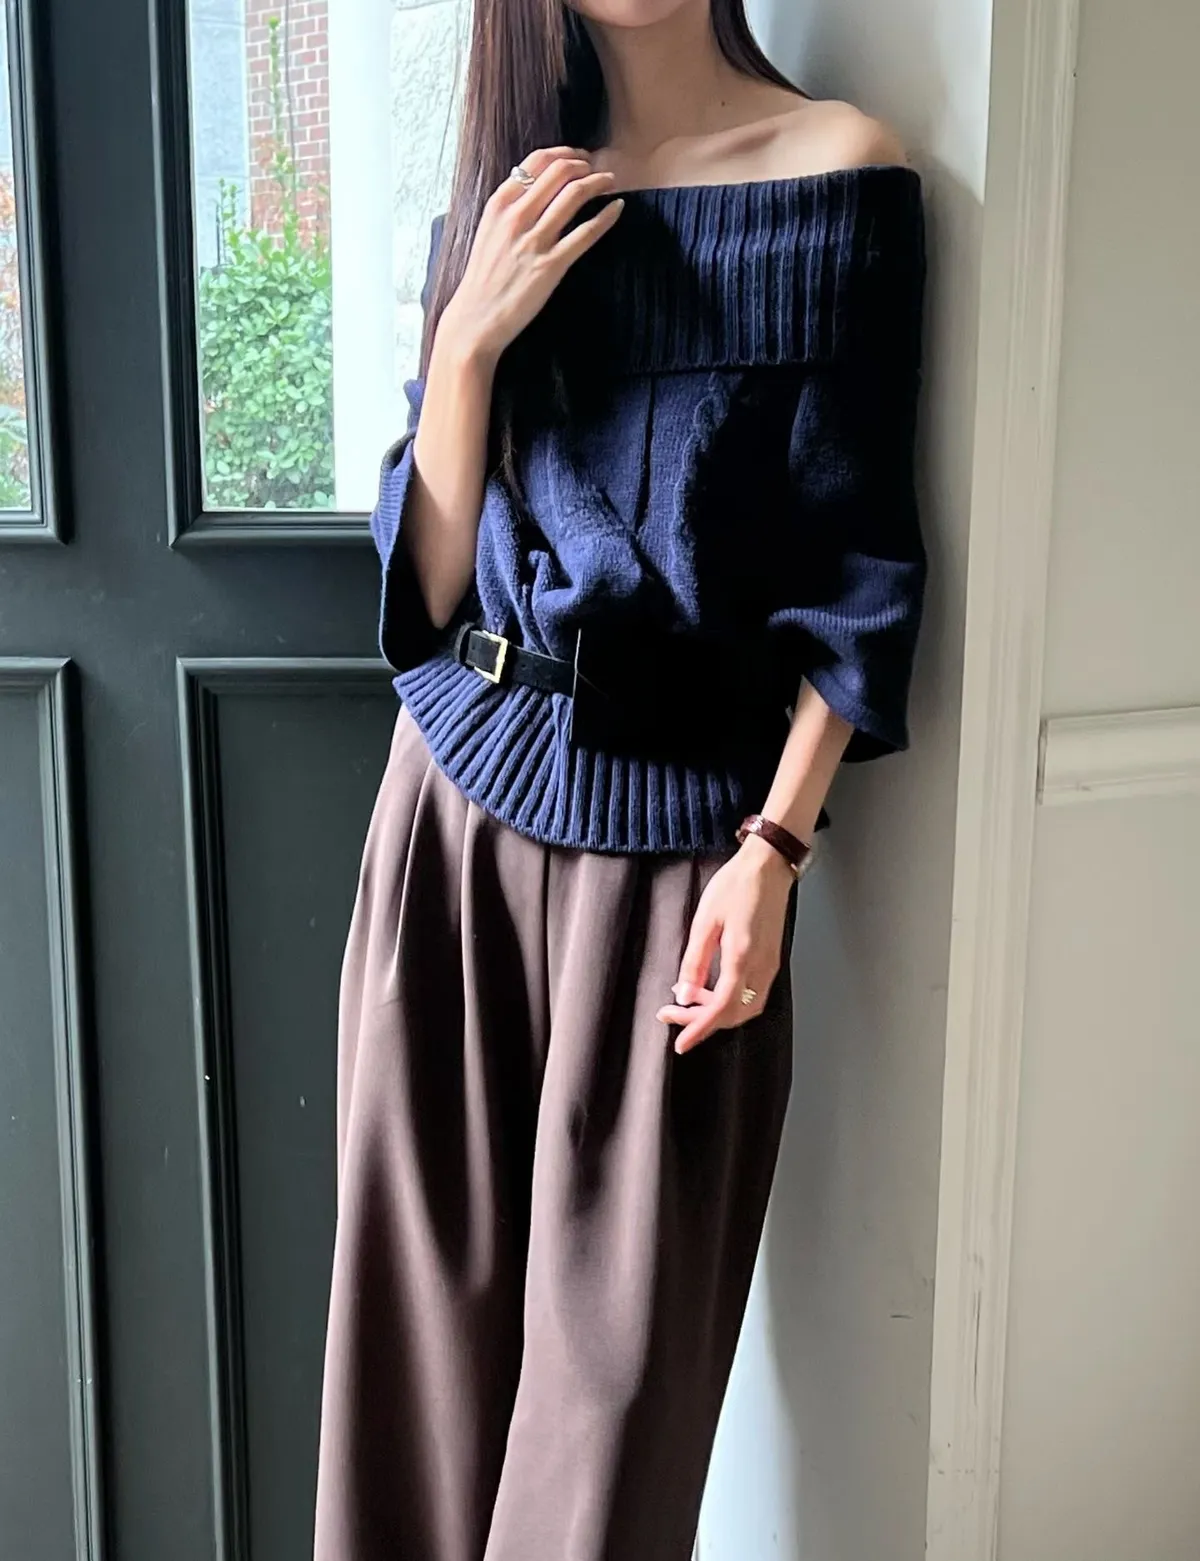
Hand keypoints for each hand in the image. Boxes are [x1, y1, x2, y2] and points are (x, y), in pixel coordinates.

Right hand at [438, 146, 623, 363]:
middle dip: (585, 165)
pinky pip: (585, 233)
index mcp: (499, 204)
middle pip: (559, 172)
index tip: (579, 158)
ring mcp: (534, 241)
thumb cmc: (483, 279)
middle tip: (598, 170)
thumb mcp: (488, 233)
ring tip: (610, 182)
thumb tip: (535, 189)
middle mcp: (516, 217)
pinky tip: (617, 208)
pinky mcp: (551, 266)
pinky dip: (606, 216)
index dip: (564, 154)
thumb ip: (509, 209)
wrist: (475, 319)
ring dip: (599, 182)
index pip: (536, 161)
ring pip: (574, 195)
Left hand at [656, 834, 795, 1053]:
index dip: (699, 1029)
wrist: (769, 865)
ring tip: (688, 999)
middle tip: (672, 1013)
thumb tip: (683, 993)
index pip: (721, 1009)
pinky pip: (751, 994)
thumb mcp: (705, 920)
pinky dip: (728, 999)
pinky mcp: (771, 960)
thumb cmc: (736, 886)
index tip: (681, 1043)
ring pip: (745, 1008)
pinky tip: (708, 987)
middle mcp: (762, 968)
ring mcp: (770, 965)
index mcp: (743, 958)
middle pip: (734, 1014)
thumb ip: (694, 961)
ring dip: (716, 1011)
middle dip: (702, 1021)